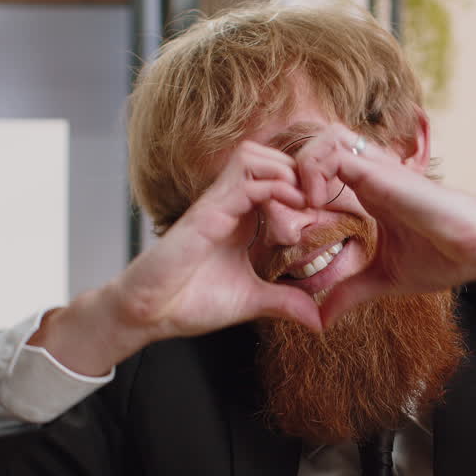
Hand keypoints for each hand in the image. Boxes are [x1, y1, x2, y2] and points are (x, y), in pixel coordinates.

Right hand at [33, 142, 321, 375]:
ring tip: (307, 201)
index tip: (326, 209)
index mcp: (241, 217)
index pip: (275, 176)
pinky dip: (273, 185)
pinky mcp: (205, 214)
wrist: (148, 314)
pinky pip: (243, 181)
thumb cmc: (190, 302)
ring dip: (286, 171)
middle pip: (267, 155)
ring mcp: (216, 204)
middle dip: (299, 169)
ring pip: (254, 156)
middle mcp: (228, 203)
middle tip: (322, 198)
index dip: (304, 183)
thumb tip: (318, 320)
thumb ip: (284, 302)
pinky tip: (292, 207)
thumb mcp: (252, 301)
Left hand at [291, 124, 475, 326]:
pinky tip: (314, 204)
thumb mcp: (384, 279)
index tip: (287, 228)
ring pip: (320, 139)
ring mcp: (375, 168)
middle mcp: (369, 174)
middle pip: (315, 147)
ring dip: (299, 169)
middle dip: (290, 174)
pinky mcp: (381, 171)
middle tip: (285, 212)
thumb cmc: (444, 258)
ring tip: (299, 207)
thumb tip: (321, 320)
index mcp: (368, 192)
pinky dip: (312, 171)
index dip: (296, 191)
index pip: (320, 172)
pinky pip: (332, 151)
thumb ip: (351, 292)